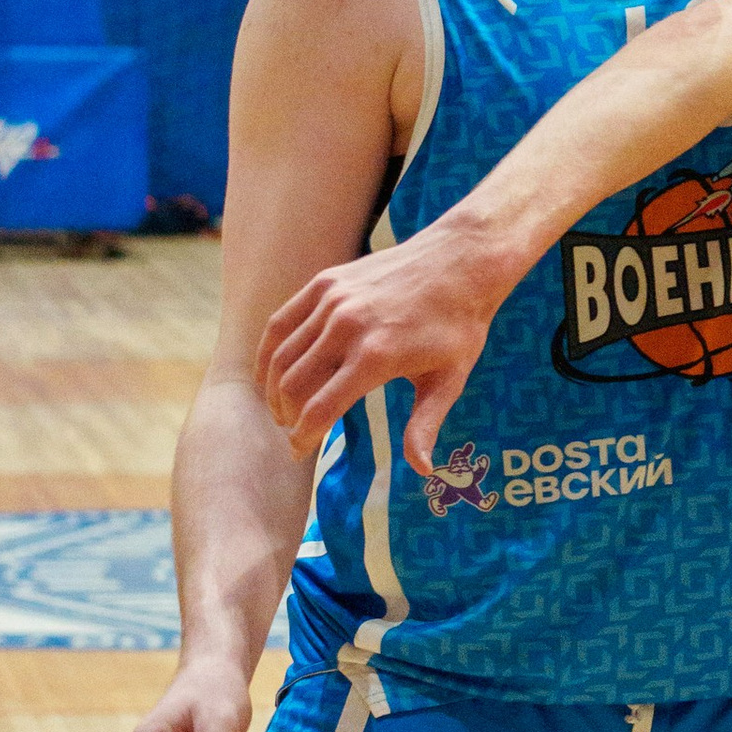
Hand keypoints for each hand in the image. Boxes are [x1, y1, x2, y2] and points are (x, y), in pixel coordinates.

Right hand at [256, 214, 509, 475]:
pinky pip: (282, 321)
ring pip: (281, 354)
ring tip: (283, 407)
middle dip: (287, 415)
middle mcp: (347, 327)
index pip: (320, 409)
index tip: (299, 451)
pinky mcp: (326, 282)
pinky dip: (269, 350)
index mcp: (376, 356)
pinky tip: (271, 371)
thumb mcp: (449, 380)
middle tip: (293, 430)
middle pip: (293, 385)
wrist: (461, 261)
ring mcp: (333, 300)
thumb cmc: (458, 326)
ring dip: (274, 387)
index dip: (303, 437)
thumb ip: (425, 425)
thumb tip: (421, 470)